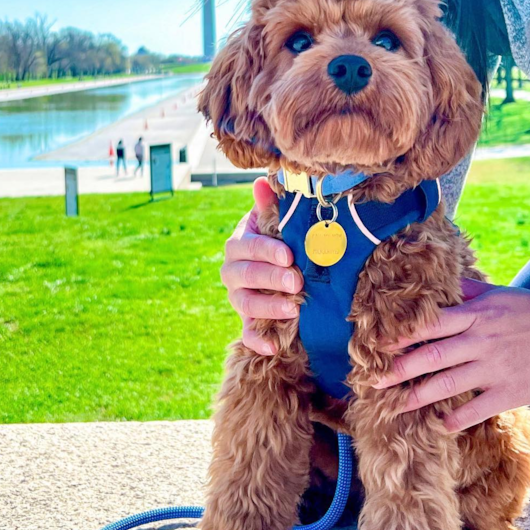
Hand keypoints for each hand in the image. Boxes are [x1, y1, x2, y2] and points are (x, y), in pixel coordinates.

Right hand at [221, 177, 301, 355]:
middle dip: (270, 279)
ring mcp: (238, 297)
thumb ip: (269, 205)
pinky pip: (247, 334)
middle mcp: (233, 271)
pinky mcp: (248, 321)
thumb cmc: (281, 237)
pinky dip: (257, 342)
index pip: (247, 246)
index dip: (266, 251)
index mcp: (239, 244)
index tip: (289, 255)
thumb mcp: (276, 220)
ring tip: (294, 309)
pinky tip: (274, 348)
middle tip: (296, 282)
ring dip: (267, 307)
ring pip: (244, 304)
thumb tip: (262, 182)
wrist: (281, 266)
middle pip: (243, 276)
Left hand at [372, 278, 529, 431]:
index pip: (429, 324)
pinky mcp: (510, 392)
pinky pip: (475, 409)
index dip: (400, 334)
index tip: (376, 343)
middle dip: (398, 370)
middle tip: (373, 381)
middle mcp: (480, 340)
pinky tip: (438, 426)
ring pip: (446, 385)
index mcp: (476, 314)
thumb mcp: (499, 293)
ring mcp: (494, 368)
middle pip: (430, 356)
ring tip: (395, 407)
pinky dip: (454, 420)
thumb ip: (467, 291)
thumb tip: (438, 282)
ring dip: (417, 397)